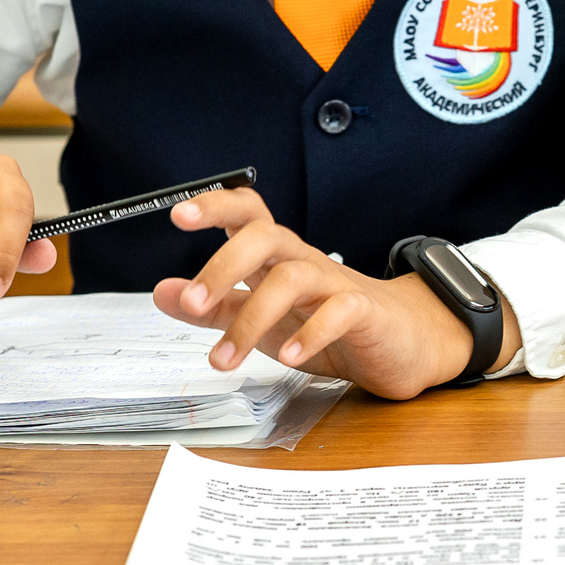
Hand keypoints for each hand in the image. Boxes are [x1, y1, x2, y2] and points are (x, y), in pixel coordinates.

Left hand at [151, 188, 520, 400]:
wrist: (402, 344)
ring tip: (225, 358)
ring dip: (252, 319)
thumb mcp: (262, 320)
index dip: (215, 206)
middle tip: (194, 302)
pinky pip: (338, 312)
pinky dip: (311, 333)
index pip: (247, 214)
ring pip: (292, 279)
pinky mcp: (364, 313)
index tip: (178, 215)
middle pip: (265, 236)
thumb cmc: (328, 326)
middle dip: (224, 264)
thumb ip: (215, 307)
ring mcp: (336, 284)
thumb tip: (163, 292)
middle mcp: (304, 262)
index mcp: (277, 258)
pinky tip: (291, 357)